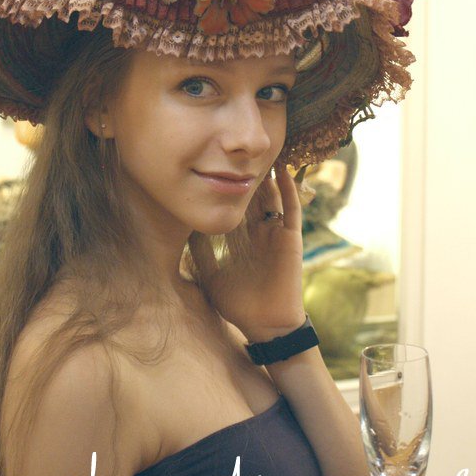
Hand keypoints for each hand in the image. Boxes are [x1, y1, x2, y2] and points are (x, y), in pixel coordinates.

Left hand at [198, 163, 306, 339]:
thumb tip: (183, 232)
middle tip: (233, 152)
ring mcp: (275, 233)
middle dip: (243, 178)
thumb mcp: (211, 275)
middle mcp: (258, 233)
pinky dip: (289, 189)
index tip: (211, 168)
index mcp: (241, 241)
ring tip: (258, 152)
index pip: (232, 209)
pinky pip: (291, 209)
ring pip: (271, 198)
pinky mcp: (291, 238)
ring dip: (266, 176)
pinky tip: (284, 170)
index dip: (224, 191)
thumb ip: (199, 254)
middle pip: (251, 198)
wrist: (265, 323)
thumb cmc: (239, 304)